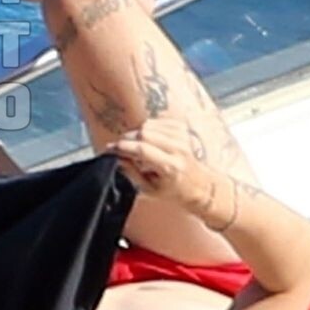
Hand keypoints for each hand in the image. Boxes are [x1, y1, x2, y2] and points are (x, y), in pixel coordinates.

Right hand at [107, 118, 223, 216]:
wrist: (199, 184)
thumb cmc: (172, 189)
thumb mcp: (149, 189)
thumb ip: (131, 172)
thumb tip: (116, 156)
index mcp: (170, 167)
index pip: (142, 149)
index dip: (122, 147)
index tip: (110, 149)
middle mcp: (178, 149)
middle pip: (145, 133)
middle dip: (127, 139)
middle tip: (122, 148)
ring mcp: (183, 138)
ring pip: (149, 125)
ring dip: (137, 133)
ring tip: (136, 146)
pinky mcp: (184, 130)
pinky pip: (158, 120)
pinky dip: (148, 127)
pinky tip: (149, 139)